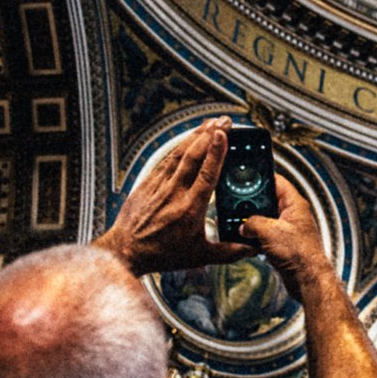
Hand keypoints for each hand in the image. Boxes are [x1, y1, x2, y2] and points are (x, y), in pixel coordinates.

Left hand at [93, 118, 251, 274]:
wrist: (126, 252)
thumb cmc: (161, 255)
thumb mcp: (199, 256)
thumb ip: (228, 251)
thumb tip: (250, 248)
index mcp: (190, 210)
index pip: (206, 175)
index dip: (216, 152)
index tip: (223, 135)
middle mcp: (174, 194)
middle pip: (193, 157)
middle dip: (209, 135)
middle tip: (224, 122)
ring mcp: (159, 186)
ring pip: (179, 154)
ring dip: (195, 136)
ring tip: (209, 123)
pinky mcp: (148, 183)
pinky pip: (165, 160)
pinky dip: (179, 147)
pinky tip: (188, 139)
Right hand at [239, 177, 334, 297]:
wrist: (307, 279)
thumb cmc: (300, 254)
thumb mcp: (269, 231)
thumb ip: (252, 223)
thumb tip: (243, 225)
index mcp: (295, 204)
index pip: (277, 182)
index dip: (261, 179)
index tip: (247, 178)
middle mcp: (292, 215)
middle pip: (268, 201)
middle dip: (252, 204)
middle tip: (236, 204)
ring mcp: (287, 230)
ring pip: (265, 219)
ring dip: (251, 222)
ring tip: (237, 222)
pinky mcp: (283, 244)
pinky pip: (265, 235)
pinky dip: (255, 237)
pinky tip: (245, 239)